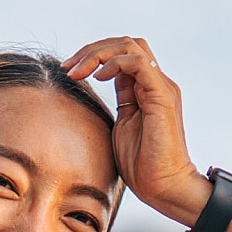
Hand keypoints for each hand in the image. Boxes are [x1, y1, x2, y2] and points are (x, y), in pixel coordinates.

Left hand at [62, 38, 210, 224]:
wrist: (164, 187)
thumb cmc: (143, 167)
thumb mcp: (121, 129)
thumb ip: (117, 106)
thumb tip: (95, 94)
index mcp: (145, 89)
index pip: (120, 55)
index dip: (92, 56)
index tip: (68, 71)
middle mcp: (155, 82)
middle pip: (124, 43)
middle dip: (92, 49)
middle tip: (67, 66)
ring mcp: (160, 87)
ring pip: (130, 46)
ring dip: (99, 53)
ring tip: (77, 71)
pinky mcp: (162, 96)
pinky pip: (138, 63)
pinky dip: (115, 63)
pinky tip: (98, 78)